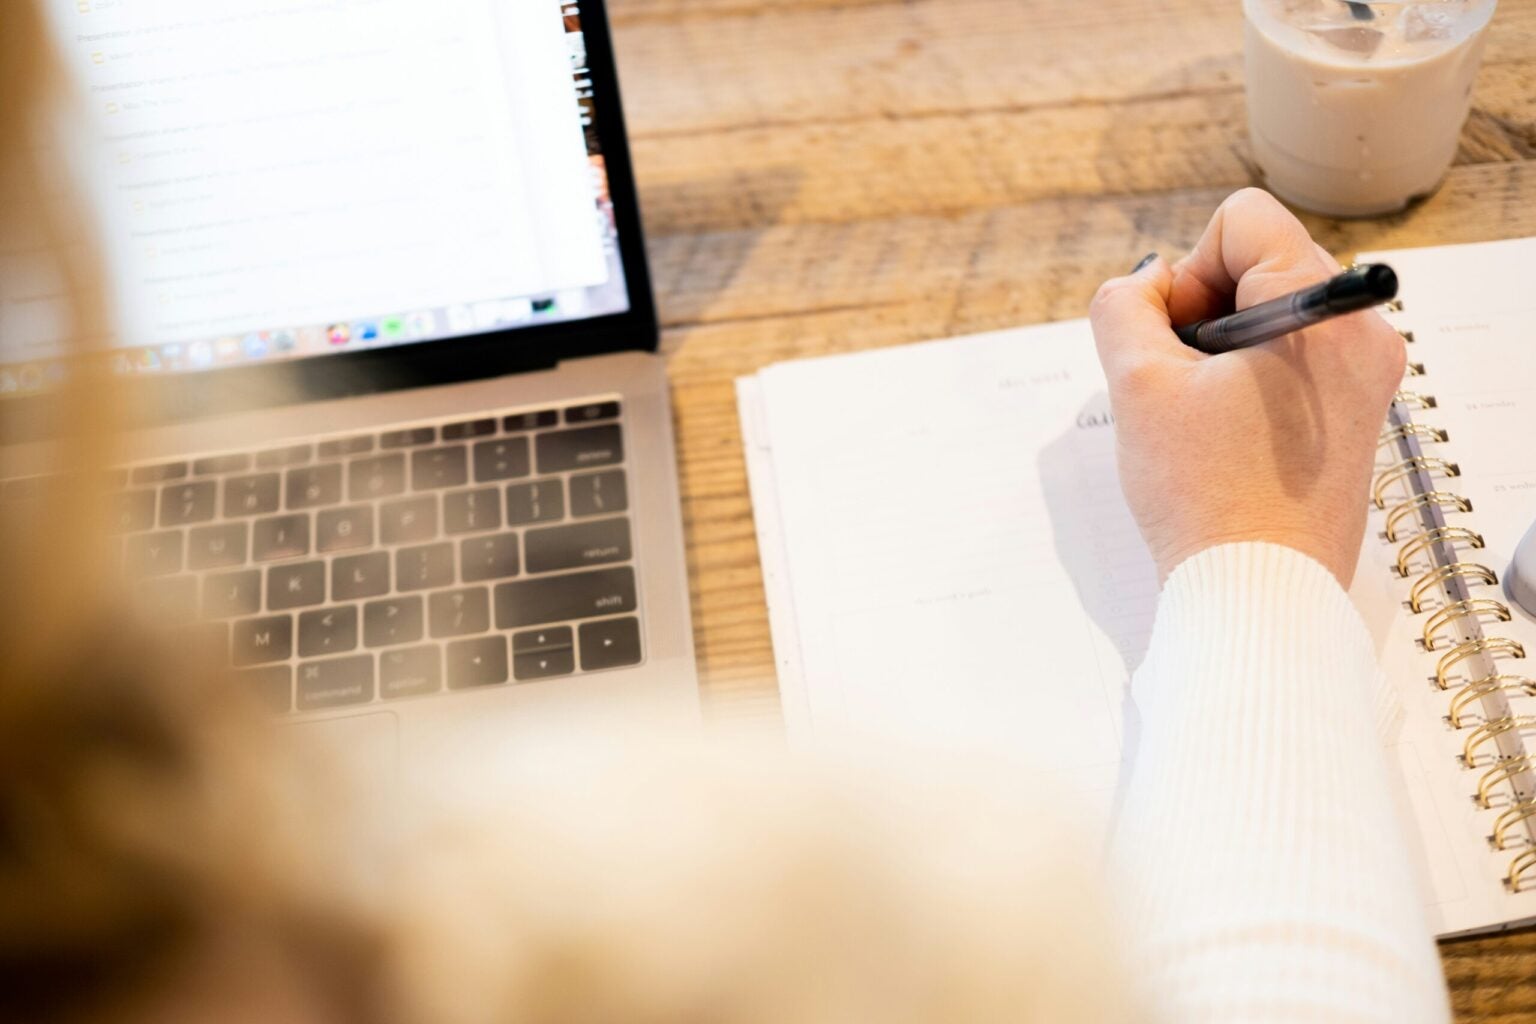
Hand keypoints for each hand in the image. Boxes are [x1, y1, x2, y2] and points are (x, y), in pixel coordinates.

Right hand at [1088, 188, 1405, 587]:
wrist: (1257, 592)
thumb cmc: (1206, 498)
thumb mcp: (1138, 385)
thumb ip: (1123, 307)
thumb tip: (1146, 285)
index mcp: (1320, 311)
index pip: (1243, 221)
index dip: (1188, 271)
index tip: (1176, 340)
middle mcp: (1360, 332)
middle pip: (1259, 263)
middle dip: (1202, 312)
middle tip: (1179, 383)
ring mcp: (1364, 375)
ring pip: (1269, 313)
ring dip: (1217, 350)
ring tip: (1199, 416)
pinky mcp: (1353, 412)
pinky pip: (1289, 358)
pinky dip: (1244, 379)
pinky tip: (1223, 434)